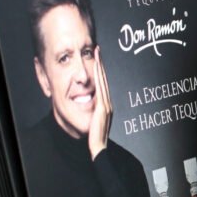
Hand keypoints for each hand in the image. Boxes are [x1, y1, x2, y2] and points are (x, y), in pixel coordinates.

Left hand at [89, 46, 112, 160]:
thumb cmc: (94, 137)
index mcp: (106, 106)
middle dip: (101, 64)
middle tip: (98, 50)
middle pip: (104, 79)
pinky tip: (97, 67)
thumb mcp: (93, 121)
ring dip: (100, 66)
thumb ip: (93, 112)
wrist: (99, 146)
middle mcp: (108, 103)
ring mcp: (107, 104)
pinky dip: (99, 75)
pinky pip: (100, 87)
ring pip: (103, 80)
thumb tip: (88, 105)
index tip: (98, 60)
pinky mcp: (103, 107)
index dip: (100, 71)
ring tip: (97, 54)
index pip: (102, 85)